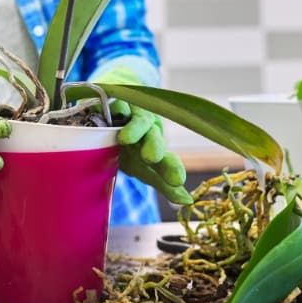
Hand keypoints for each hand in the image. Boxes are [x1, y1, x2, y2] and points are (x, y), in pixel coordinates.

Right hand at [94, 66, 193, 205]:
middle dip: (154, 147)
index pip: (165, 160)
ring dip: (136, 129)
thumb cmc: (129, 142)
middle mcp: (147, 130)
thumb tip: (187, 201)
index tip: (177, 182)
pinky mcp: (116, 100)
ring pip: (140, 121)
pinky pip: (117, 105)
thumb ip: (161, 182)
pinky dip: (116, 111)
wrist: (114, 107)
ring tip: (129, 141)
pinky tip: (117, 124)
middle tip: (152, 158)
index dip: (170, 169)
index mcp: (153, 148)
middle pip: (153, 138)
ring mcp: (133, 114)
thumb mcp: (140, 166)